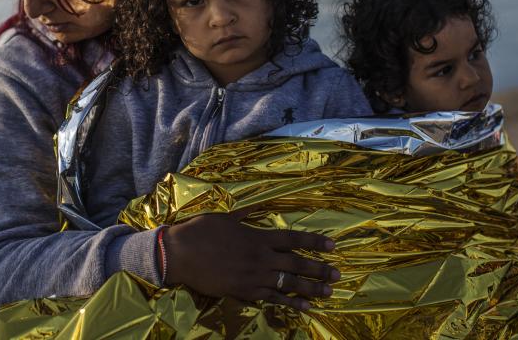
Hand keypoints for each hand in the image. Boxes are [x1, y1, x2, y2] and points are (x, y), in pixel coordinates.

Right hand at [163, 210, 339, 309]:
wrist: (180, 253)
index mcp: (258, 236)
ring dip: (311, 289)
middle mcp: (261, 257)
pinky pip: (272, 299)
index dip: (315, 242)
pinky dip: (290, 304)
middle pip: (297, 264)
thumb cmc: (201, 231)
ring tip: (328, 293)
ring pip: (289, 284)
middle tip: (338, 275)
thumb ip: (246, 217)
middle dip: (319, 270)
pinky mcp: (244, 292)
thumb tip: (258, 209)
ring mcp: (254, 277)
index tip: (333, 246)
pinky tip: (304, 308)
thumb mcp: (227, 217)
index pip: (294, 238)